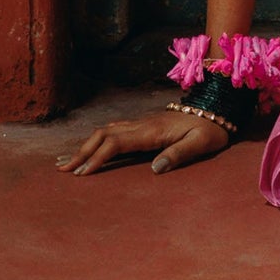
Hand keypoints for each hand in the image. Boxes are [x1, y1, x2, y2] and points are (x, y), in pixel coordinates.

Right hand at [56, 107, 230, 175]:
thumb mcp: (201, 143)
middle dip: (82, 151)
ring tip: (66, 160)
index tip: (82, 174)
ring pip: (107, 131)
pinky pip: (114, 131)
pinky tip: (89, 148)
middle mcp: (143, 124)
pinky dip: (97, 140)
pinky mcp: (145, 125)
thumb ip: (179, 154)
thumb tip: (154, 168)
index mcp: (153, 131)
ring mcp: (142, 123)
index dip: (98, 157)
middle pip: (104, 135)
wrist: (218, 106)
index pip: (117, 142)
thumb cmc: (212, 128)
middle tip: (61, 169)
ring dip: (86, 145)